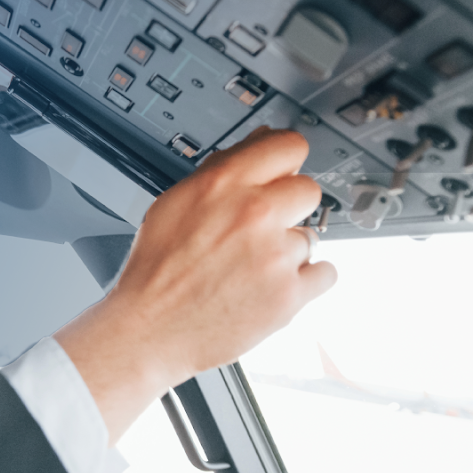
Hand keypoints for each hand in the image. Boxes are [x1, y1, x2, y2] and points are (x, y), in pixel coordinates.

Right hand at [54, 127, 335, 443]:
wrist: (148, 332)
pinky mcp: (289, 295)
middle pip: (309, 190)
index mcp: (223, 185)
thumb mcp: (174, 204)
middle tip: (264, 230)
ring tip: (252, 269)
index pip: (289, 145)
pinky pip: (324, 274)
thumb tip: (259, 141)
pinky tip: (272, 286)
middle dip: (290, 207)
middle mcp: (253, 214)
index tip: (283, 173)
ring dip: (289, 251)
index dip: (286, 162)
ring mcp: (276, 255)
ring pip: (311, 237)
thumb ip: (222, 170)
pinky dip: (305, 282)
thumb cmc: (156, 273)